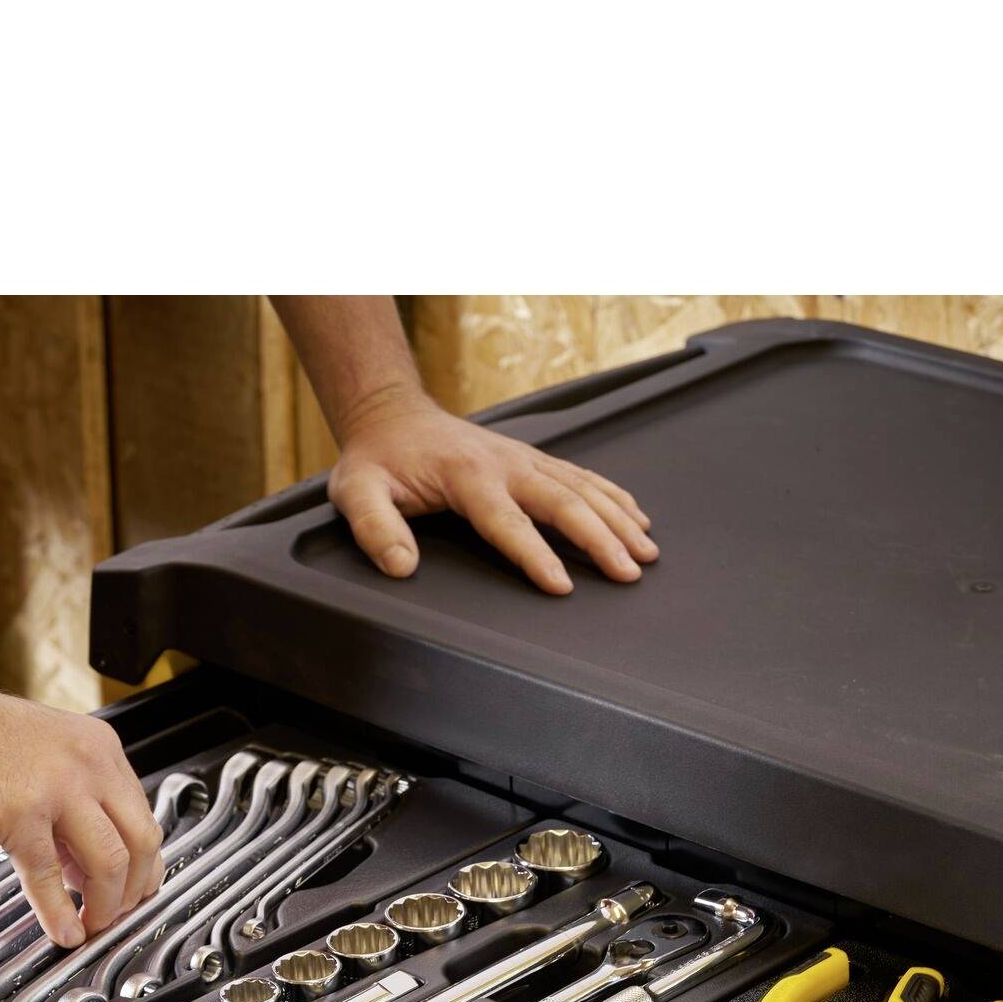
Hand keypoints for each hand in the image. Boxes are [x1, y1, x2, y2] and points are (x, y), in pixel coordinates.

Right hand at [0, 671, 163, 946]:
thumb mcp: (38, 757)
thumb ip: (72, 802)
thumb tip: (86, 861)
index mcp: (96, 746)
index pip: (141, 814)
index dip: (142, 862)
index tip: (134, 888)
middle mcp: (86, 763)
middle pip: (140, 841)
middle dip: (135, 890)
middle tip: (121, 914)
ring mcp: (55, 788)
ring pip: (109, 862)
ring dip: (106, 906)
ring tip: (93, 926)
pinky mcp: (18, 815)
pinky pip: (50, 877)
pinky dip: (59, 913)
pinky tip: (63, 931)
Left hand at [328, 389, 656, 594]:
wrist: (392, 416)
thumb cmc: (376, 461)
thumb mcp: (356, 493)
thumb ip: (374, 528)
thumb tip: (400, 565)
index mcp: (467, 476)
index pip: (507, 522)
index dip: (535, 555)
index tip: (560, 585)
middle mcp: (505, 463)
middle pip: (562, 502)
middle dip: (600, 538)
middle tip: (628, 572)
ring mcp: (523, 458)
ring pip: (581, 488)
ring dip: (617, 520)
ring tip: (646, 553)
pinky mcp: (531, 458)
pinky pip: (580, 476)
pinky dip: (612, 496)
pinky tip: (636, 517)